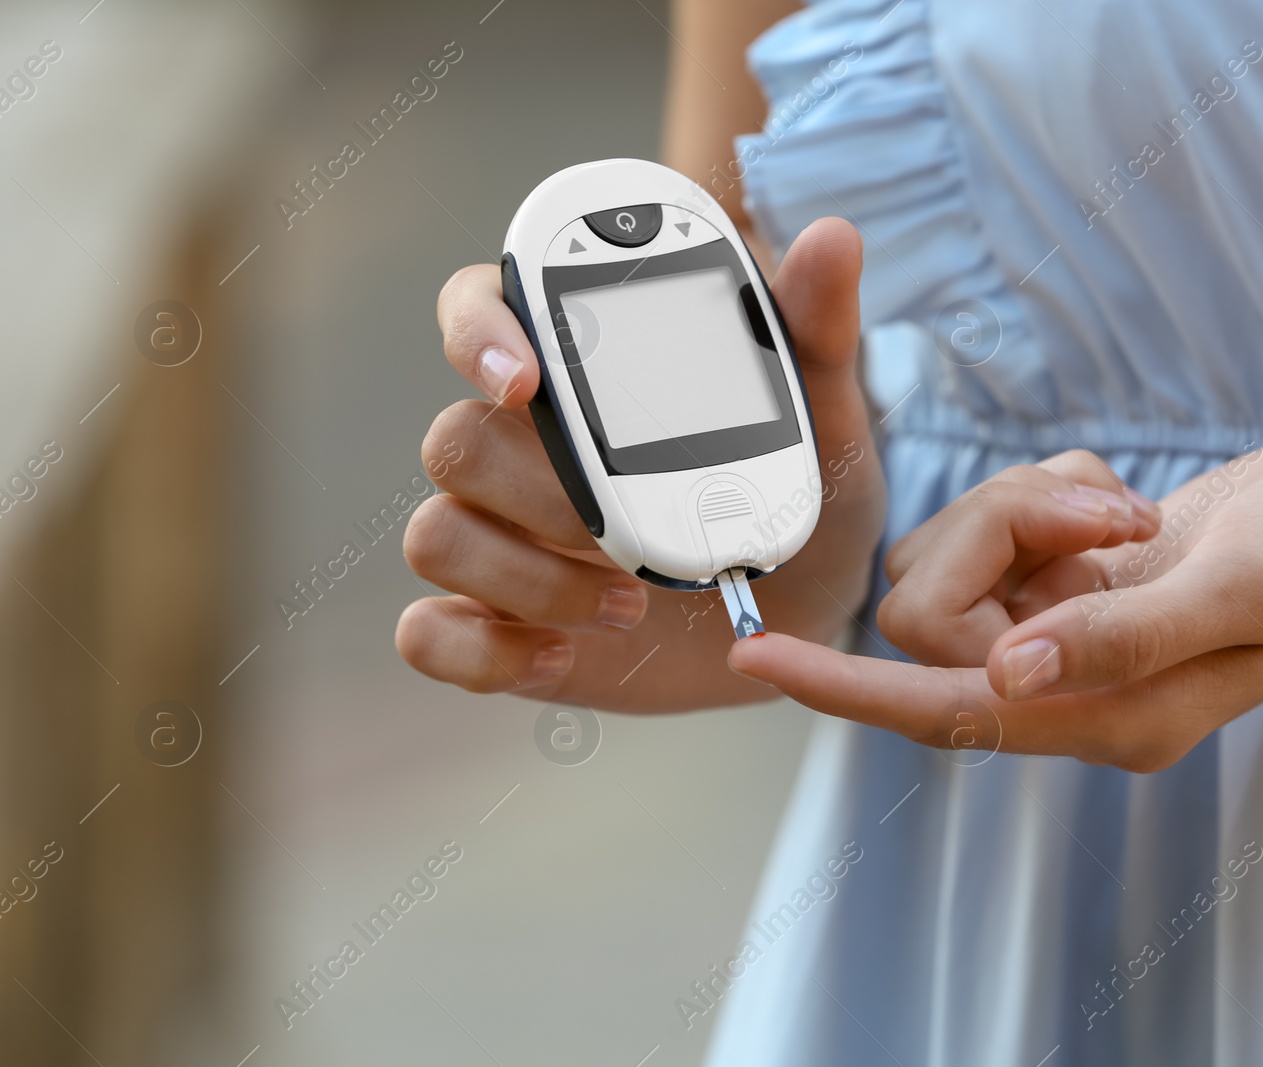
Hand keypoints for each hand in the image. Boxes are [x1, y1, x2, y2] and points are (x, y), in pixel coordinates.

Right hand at [396, 218, 885, 710]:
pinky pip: (431, 634)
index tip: (525, 378)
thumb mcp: (820, 411)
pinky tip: (559, 655)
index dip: (476, 334)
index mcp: (573, 372)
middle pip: (454, 440)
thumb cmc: (796, 483)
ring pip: (437, 535)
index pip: (476, 311)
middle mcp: (519, 449)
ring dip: (524, 576)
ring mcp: (503, 538)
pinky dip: (480, 651)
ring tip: (629, 603)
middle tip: (622, 531)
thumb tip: (831, 239)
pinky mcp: (503, 622)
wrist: (809, 604)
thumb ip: (814, 329)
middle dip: (537, 494)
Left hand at [729, 425, 1262, 770]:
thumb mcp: (1239, 587)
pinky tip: (1125, 501)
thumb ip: (1118, 638)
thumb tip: (1001, 679)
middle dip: (997, 533)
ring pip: (960, 560)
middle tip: (1104, 511)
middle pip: (941, 613)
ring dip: (1025, 508)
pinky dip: (1048, 493)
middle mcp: (1074, 688)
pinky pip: (1003, 525)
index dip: (845, 691)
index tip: (761, 661)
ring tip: (1126, 507)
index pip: (943, 714)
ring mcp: (1072, 634)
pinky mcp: (1076, 581)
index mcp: (1109, 717)